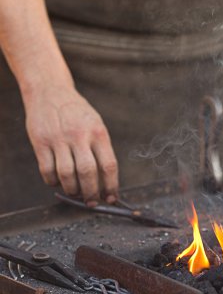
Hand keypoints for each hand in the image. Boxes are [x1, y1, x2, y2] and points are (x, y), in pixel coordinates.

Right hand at [24, 84, 118, 205]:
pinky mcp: (40, 142)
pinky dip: (52, 181)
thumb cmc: (78, 112)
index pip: (109, 165)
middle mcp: (80, 136)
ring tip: (76, 193)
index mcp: (98, 132)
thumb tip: (106, 179)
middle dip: (92, 193)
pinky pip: (47, 170)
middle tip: (92, 201)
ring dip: (72, 190)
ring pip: (66, 175)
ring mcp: (59, 139)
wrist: (51, 92)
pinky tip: (57, 182)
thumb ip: (101, 149)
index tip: (112, 198)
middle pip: (88, 173)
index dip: (112, 186)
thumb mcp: (96, 124)